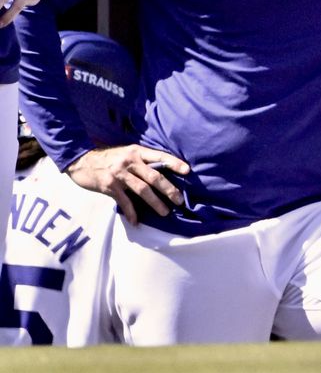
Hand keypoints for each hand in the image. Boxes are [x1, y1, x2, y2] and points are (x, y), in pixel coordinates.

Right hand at [66, 145, 190, 224]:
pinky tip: (137, 221)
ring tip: (165, 212)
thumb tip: (161, 171)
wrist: (80, 160)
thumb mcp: (126, 153)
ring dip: (155, 203)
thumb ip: (141, 160)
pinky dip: (131, 212)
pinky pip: (124, 201)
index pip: (160, 156)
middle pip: (154, 176)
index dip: (174, 163)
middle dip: (168, 189)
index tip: (188, 171)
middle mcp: (130, 161)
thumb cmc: (108, 158)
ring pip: (142, 190)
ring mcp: (119, 174)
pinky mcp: (109, 186)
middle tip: (179, 200)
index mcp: (136, 152)